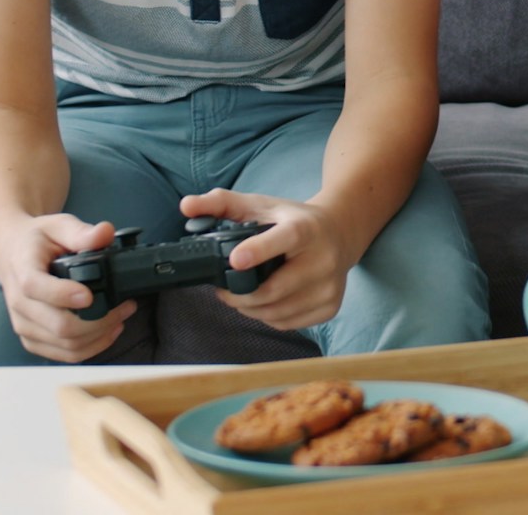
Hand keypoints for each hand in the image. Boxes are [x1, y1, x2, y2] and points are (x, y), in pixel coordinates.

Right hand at [0, 214, 137, 362]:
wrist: (13, 253)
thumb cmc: (37, 240)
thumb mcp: (57, 225)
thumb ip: (81, 232)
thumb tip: (105, 232)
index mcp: (21, 270)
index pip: (36, 288)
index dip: (64, 295)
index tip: (90, 295)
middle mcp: (19, 302)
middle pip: (59, 325)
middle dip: (99, 320)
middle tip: (125, 306)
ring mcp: (24, 325)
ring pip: (65, 344)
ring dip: (99, 335)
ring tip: (122, 318)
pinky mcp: (32, 339)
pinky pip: (63, 354)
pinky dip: (90, 347)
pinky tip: (107, 332)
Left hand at [180, 188, 355, 331]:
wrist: (340, 233)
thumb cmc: (293, 220)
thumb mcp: (261, 205)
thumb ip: (222, 203)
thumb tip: (186, 205)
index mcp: (306, 228)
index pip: (285, 239)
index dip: (260, 251)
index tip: (235, 260)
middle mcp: (324, 258)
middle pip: (273, 289)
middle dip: (239, 294)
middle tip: (222, 289)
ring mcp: (329, 286)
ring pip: (276, 312)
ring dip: (250, 308)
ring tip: (241, 294)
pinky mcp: (331, 307)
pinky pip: (287, 323)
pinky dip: (268, 316)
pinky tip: (265, 301)